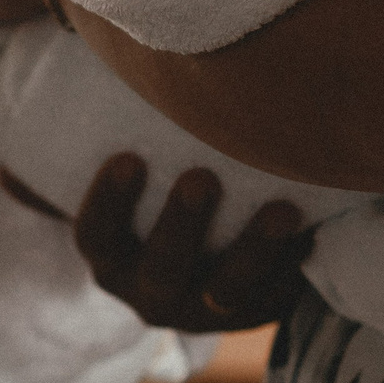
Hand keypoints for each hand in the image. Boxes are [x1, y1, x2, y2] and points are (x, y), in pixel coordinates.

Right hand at [71, 154, 310, 332]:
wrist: (210, 256)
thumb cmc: (162, 185)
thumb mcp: (131, 171)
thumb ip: (107, 134)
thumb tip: (70, 67)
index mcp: (111, 256)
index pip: (95, 237)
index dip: (108, 204)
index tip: (128, 158)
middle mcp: (149, 291)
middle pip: (160, 268)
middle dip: (182, 226)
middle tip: (201, 178)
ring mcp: (203, 310)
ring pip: (225, 293)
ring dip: (252, 251)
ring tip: (283, 210)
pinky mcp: (253, 315)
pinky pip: (274, 299)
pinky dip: (293, 268)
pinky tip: (314, 233)